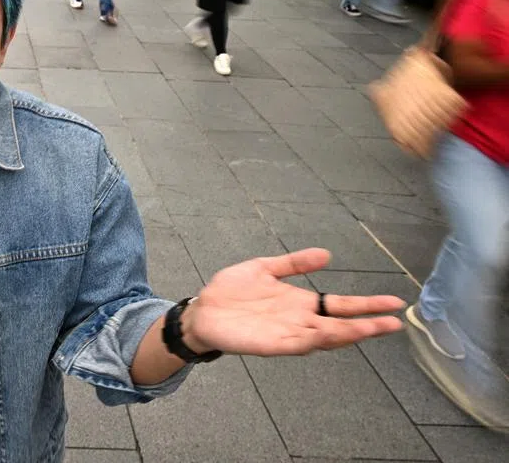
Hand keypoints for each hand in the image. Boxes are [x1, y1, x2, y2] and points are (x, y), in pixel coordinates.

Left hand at [182, 248, 403, 356]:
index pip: (341, 305)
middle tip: (395, 323)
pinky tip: (326, 335)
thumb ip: (294, 263)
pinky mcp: (271, 344)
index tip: (395, 302)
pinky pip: (296, 344)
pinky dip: (312, 341)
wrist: (203, 310)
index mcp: (302, 303)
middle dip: (367, 324)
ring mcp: (288, 334)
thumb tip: (326, 254)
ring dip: (346, 334)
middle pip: (341, 324)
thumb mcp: (264, 268)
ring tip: (370, 328)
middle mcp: (301, 321)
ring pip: (324, 337)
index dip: (367, 305)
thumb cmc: (232, 292)